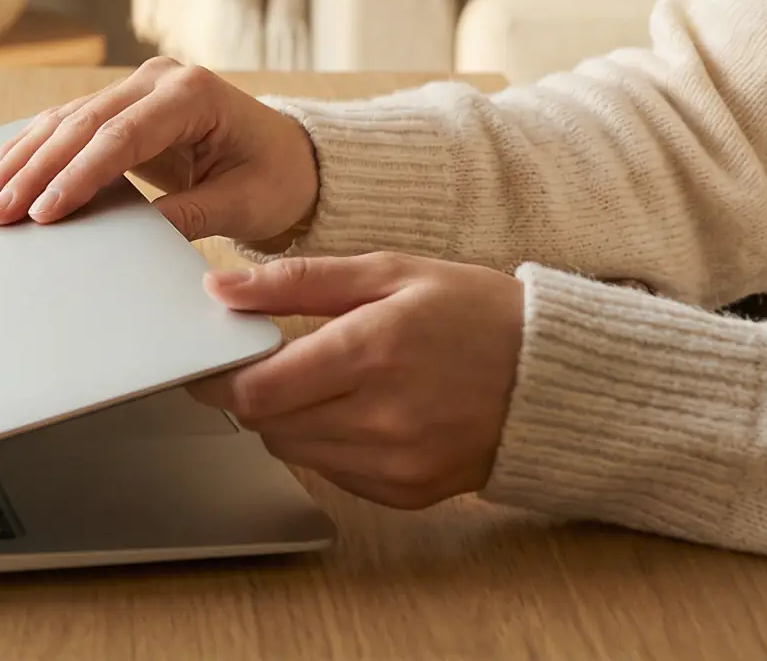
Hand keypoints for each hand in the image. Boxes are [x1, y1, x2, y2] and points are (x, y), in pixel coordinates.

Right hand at [0, 57, 320, 243]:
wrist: (293, 156)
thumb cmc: (277, 177)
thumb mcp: (244, 203)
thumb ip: (190, 214)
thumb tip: (131, 240)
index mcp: (192, 93)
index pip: (120, 135)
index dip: (77, 175)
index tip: (43, 213)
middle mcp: (157, 79)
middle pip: (80, 124)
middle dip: (32, 172)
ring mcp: (136, 87)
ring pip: (62, 121)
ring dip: (19, 161)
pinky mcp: (121, 105)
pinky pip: (66, 126)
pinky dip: (29, 152)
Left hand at [186, 253, 523, 509]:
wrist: (554, 378)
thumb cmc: (474, 312)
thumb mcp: (389, 272)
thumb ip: (297, 281)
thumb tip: (219, 287)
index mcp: (372, 351)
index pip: (258, 389)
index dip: (220, 376)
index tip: (212, 357)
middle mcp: (382, 418)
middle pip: (267, 424)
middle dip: (254, 392)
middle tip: (271, 360)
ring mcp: (396, 464)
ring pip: (294, 452)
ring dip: (288, 419)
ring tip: (324, 381)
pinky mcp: (407, 494)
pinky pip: (333, 474)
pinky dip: (327, 444)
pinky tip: (358, 411)